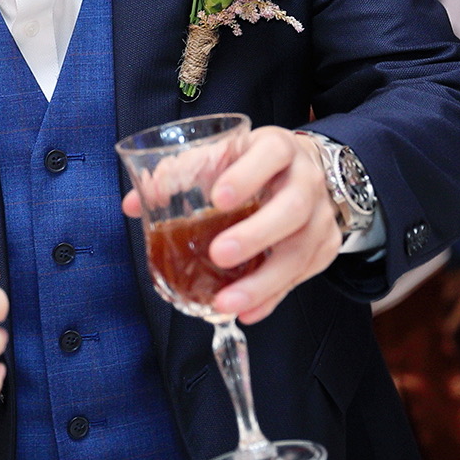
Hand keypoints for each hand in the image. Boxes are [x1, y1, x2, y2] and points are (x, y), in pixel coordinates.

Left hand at [120, 126, 339, 324]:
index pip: (270, 153)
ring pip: (300, 250)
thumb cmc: (255, 163)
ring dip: (263, 280)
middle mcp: (307, 180)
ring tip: (226, 301)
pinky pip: (301, 277)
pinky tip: (246, 311)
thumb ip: (181, 173)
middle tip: (219, 254)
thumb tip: (134, 203)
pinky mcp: (325, 247)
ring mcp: (322, 215)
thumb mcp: (224, 154)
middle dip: (255, 234)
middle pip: (292, 208)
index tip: (219, 197)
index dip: (247, 174)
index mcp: (279, 147)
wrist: (307, 171)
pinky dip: (272, 297)